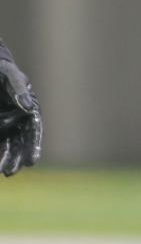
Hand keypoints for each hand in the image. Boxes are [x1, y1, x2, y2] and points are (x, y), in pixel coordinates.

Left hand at [0, 43, 42, 177]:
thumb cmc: (4, 71)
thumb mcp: (12, 76)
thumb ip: (19, 90)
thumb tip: (28, 107)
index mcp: (31, 112)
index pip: (34, 133)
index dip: (34, 148)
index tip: (31, 162)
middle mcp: (21, 122)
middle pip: (21, 144)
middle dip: (16, 160)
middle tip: (9, 172)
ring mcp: (8, 125)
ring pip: (9, 146)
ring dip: (7, 160)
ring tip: (4, 172)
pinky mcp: (0, 127)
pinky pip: (0, 141)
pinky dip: (0, 150)